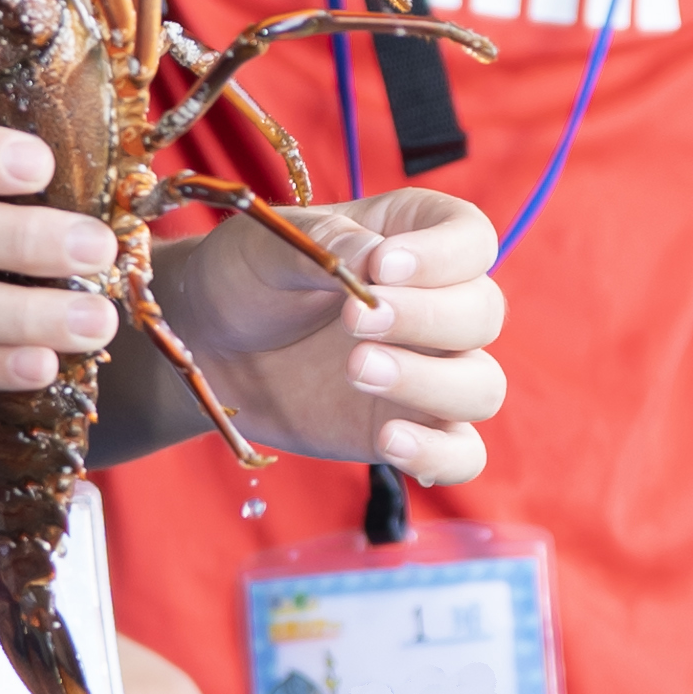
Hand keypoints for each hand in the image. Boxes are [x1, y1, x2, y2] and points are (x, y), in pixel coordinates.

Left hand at [153, 187, 506, 481]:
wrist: (210, 344)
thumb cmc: (246, 277)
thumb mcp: (271, 244)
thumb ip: (328, 245)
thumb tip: (375, 255)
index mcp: (413, 239)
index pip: (471, 241)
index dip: (443, 256)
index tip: (383, 268)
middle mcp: (437, 304)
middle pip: (482, 314)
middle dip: (426, 318)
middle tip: (352, 322)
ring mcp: (430, 370)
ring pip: (481, 386)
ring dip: (431, 383)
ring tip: (357, 371)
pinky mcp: (413, 427)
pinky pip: (460, 453)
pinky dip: (440, 454)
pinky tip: (390, 441)